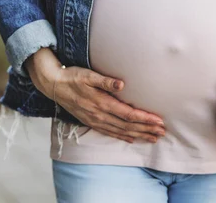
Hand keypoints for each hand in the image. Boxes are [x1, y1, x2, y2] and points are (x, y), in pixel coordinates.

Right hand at [25, 48, 165, 143]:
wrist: (53, 84)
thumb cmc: (72, 76)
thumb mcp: (87, 75)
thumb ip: (105, 81)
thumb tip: (121, 84)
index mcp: (101, 103)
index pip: (128, 114)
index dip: (144, 119)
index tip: (158, 121)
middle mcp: (99, 115)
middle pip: (128, 125)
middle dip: (146, 129)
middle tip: (162, 133)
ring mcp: (94, 120)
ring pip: (120, 131)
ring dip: (138, 135)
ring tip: (153, 138)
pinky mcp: (90, 121)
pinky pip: (109, 132)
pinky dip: (122, 137)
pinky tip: (131, 139)